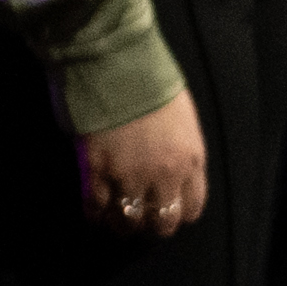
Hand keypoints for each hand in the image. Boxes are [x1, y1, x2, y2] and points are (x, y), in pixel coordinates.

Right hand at [76, 89, 208, 238]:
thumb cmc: (149, 80)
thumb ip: (181, 151)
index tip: (165, 209)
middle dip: (151, 223)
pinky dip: (95, 214)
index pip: (192, 209)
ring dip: (122, 223)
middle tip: (139, 216)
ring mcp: (130, 175)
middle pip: (162, 223)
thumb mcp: (182, 118)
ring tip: (114, 217)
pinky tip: (94, 212)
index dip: (177, 213)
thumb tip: (169, 173)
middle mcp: (165, 175)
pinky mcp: (97, 171)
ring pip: (128, 222)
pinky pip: (97, 208)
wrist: (115, 62)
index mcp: (191, 159)